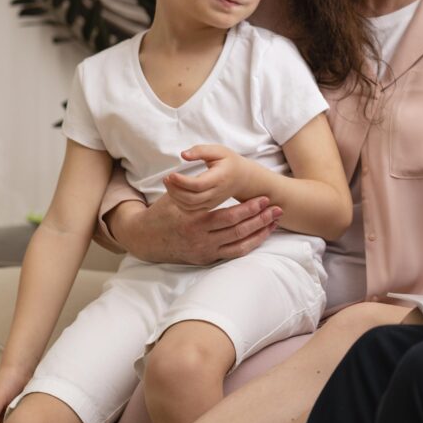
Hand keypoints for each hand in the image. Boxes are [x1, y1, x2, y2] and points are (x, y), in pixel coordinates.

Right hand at [109, 193, 280, 264]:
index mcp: (194, 221)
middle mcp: (201, 239)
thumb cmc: (162, 213)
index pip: (229, 216)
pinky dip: (250, 245)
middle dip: (261, 220)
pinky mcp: (207, 259)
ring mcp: (205, 251)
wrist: (145, 240)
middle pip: (239, 231)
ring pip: (240, 244)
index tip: (264, 199)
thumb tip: (198, 163)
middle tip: (277, 209)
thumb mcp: (174, 197)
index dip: (249, 208)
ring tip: (275, 221)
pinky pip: (234, 254)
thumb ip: (190, 186)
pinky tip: (262, 235)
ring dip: (260, 233)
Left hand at [164, 144, 259, 211]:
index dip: (182, 181)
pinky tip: (175, 193)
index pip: (198, 185)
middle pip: (192, 198)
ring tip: (169, 184)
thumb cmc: (229, 162)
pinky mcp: (209, 206)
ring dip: (175, 197)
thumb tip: (183, 155)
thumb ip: (200, 151)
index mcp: (220, 178)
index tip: (170, 174)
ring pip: (190, 206)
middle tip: (166, 179)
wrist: (243, 178)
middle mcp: (217, 192)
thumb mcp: (218, 151)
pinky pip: (191, 211)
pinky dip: (180, 204)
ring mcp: (213, 202)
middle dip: (175, 190)